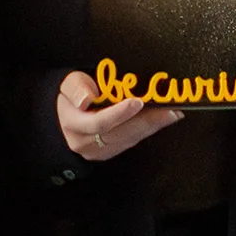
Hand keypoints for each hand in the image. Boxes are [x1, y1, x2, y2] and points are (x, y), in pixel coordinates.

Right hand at [57, 70, 182, 160]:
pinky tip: (161, 121)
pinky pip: (131, 142)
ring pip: (129, 139)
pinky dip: (147, 130)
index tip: (138, 102)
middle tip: (170, 110)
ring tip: (172, 113)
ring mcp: (98, 150)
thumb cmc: (70, 96)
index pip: (99, 122)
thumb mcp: (68, 83)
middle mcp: (86, 142)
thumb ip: (77, 87)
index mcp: (74, 124)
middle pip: (121, 133)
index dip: (120, 113)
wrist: (63, 116)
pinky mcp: (109, 152)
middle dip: (148, 121)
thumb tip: (87, 98)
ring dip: (153, 126)